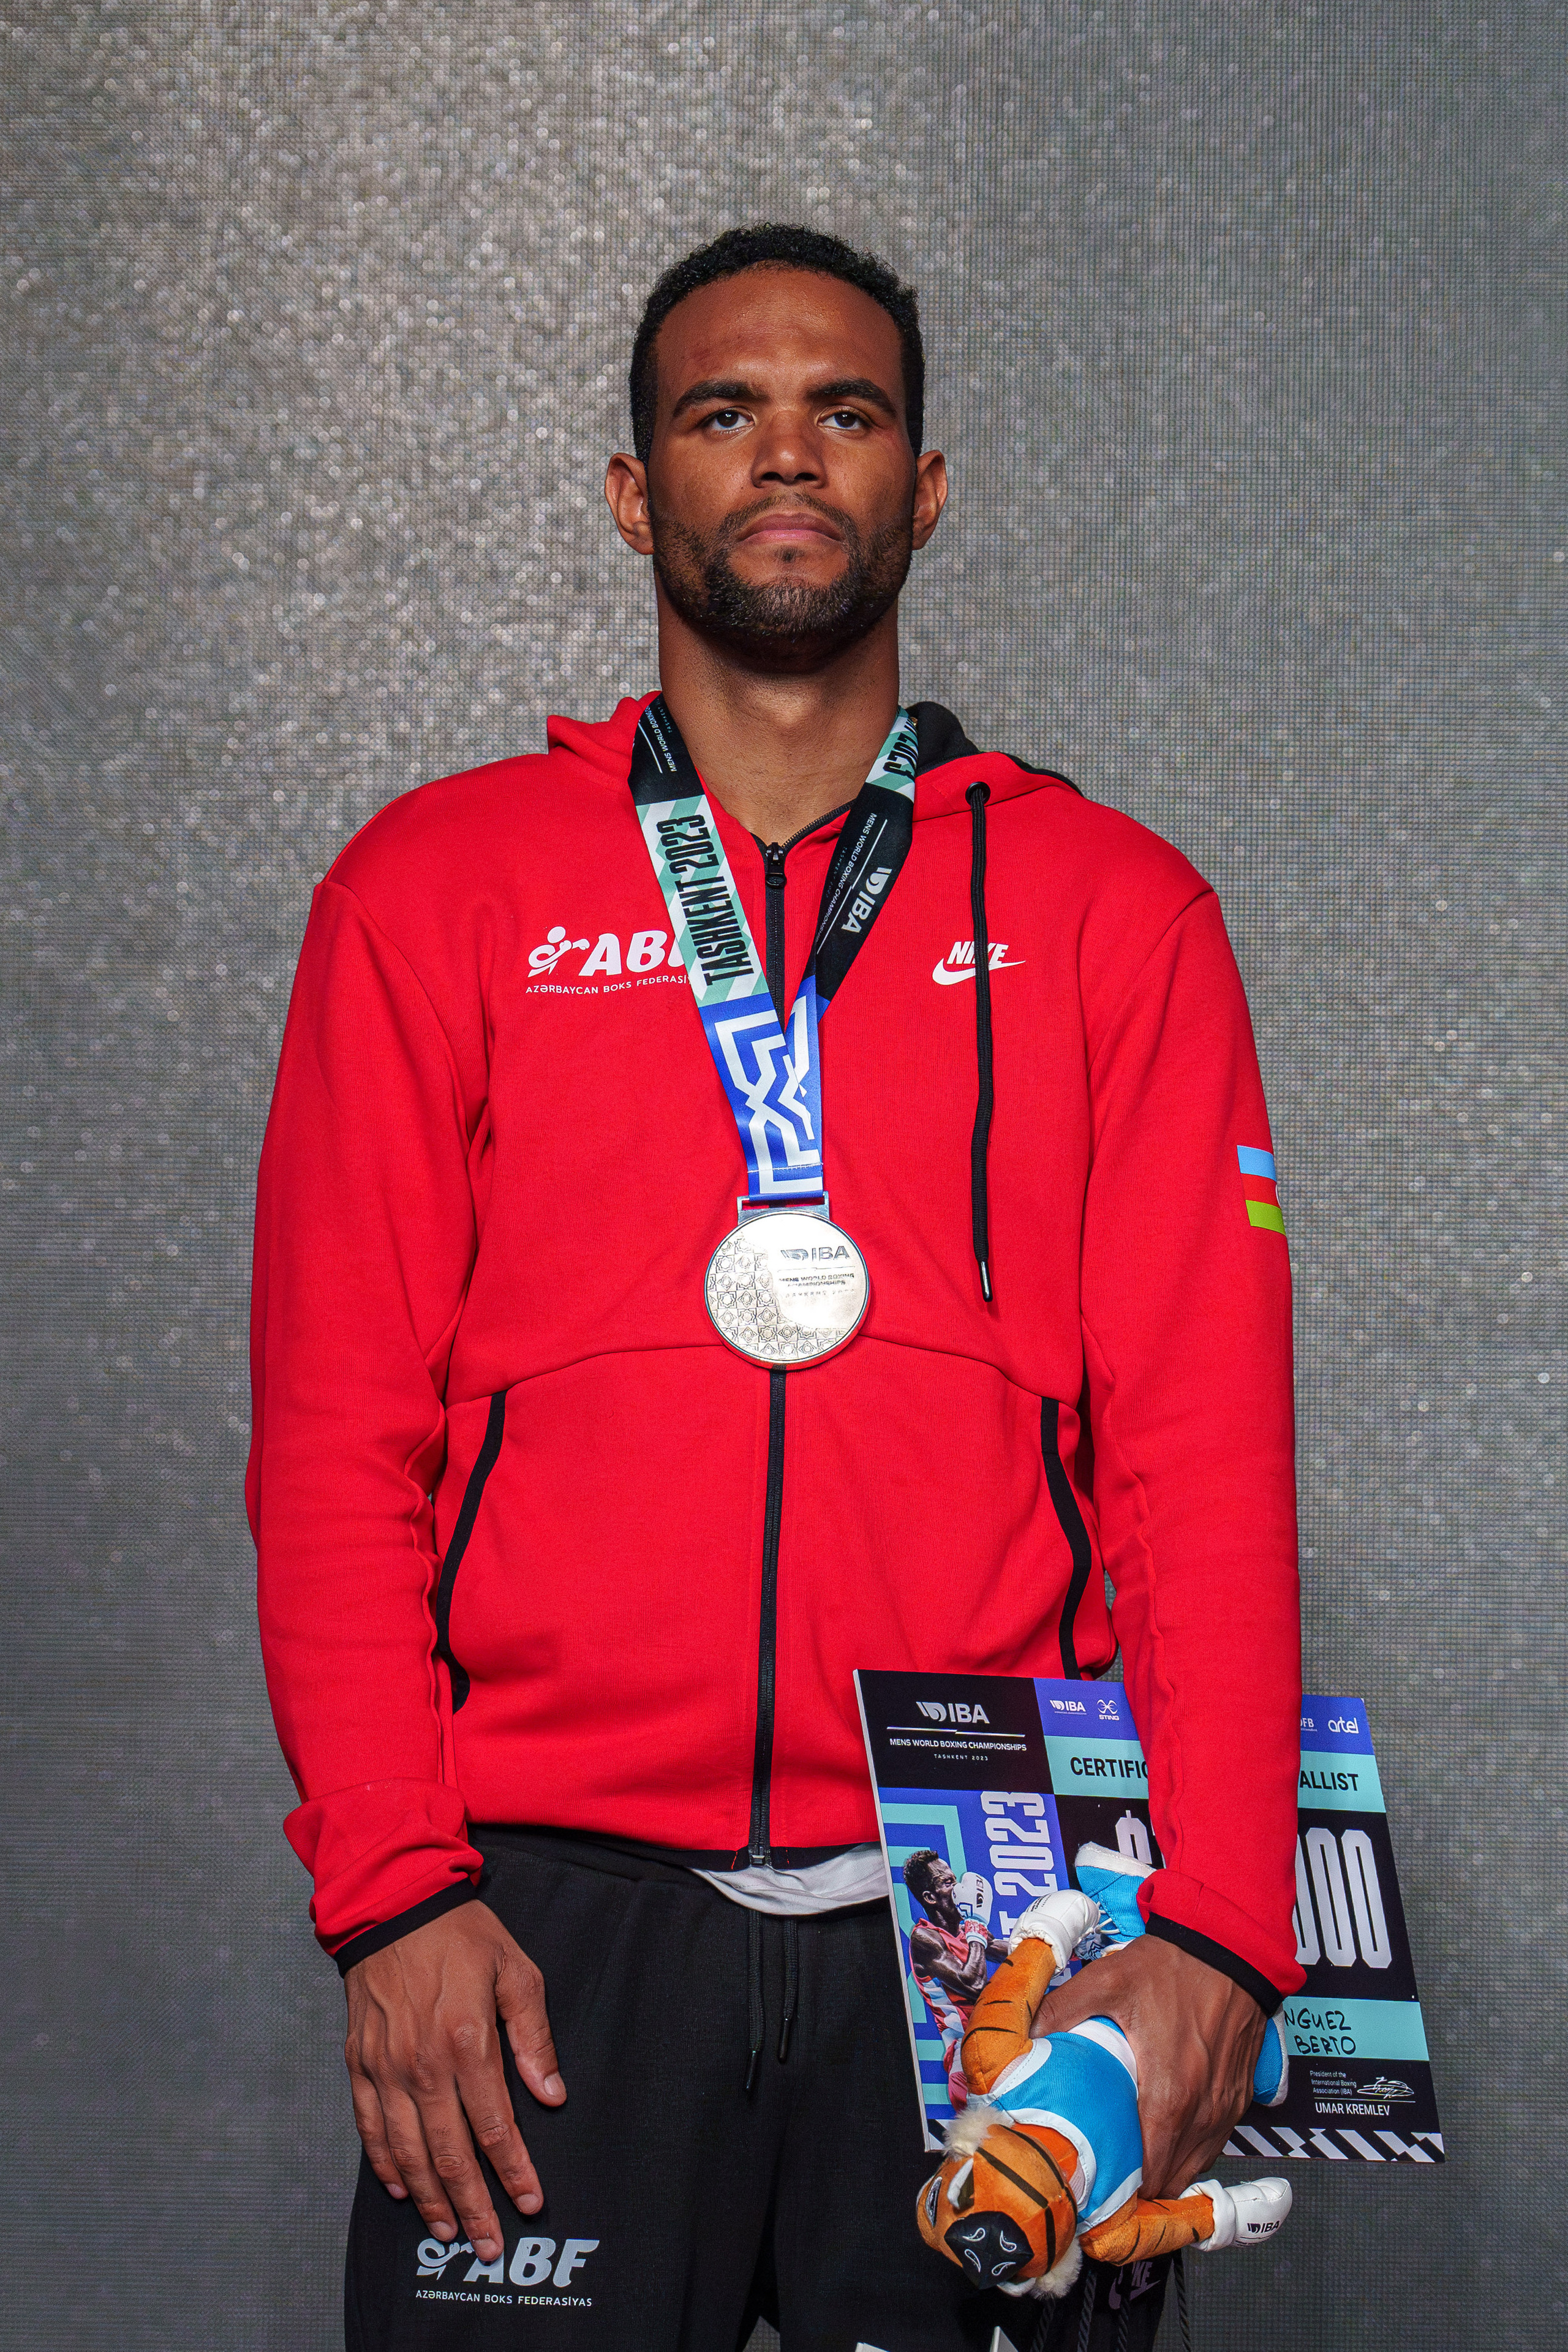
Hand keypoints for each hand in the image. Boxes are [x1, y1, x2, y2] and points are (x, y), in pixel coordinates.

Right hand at [344, 1901, 565, 2263]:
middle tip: (490, 2244)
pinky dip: (386, 2164)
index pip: (496, 2126)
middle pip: (451, 2153)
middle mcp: (423, 2064)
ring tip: (449, 2231)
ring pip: (409, 2152)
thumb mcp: (516, 1971)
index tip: (531, 2202)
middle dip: (474, 2205)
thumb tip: (552, 2095)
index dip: (514, 2171)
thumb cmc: (461, 1935)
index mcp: (468, 2041)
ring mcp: (385, 2067)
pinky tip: (402, 2189)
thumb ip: (533, 2037)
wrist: (393, 1904)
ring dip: (430, 2198)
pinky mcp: (359, 2063)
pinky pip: (370, 2128)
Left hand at [1030, 1935, 1264, 2196]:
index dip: (1120, 2184)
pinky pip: (1214, 2145)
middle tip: (1108, 2167)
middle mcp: (1203, 2112)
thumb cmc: (1171, 1966)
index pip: (1147, 2172)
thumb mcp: (1107, 1980)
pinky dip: (1191, 2151)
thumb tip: (1025, 2036)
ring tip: (1134, 2156)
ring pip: (1196, 2169)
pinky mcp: (1240, 2099)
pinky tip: (1167, 2133)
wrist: (1229, 1946)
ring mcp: (1225, 2108)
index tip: (1095, 2177)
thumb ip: (1061, 2010)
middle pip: (1170, 2181)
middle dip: (1140, 2183)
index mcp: (1168, 2095)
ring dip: (1167, 2169)